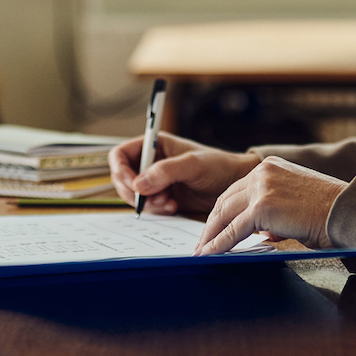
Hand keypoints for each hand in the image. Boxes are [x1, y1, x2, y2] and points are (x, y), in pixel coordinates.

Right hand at [110, 133, 260, 215]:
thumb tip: (139, 184)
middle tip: (154, 198)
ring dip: (147, 203)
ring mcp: (155, 181)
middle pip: (122, 178)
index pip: (120, 154)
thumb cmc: (217, 165)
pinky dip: (156, 210)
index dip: (120, 170)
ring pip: (134, 195)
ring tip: (168, 202)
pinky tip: (173, 206)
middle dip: (135, 191)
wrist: (235, 183)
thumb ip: (165, 171)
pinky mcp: (162, 197)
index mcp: (153, 145)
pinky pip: (147, 206)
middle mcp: (150, 162)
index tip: (134, 184)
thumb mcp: (192, 164)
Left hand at [193, 157, 343, 254]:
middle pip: (225, 200)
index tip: (213, 226)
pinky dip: (218, 244)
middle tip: (201, 242)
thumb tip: (262, 231)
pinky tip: (209, 254)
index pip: (236, 190)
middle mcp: (262, 172)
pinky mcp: (261, 208)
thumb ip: (275, 211)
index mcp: (270, 167)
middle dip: (211, 224)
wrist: (346, 212)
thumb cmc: (329, 212)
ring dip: (210, 236)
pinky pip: (233, 230)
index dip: (222, 211)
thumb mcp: (296, 202)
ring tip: (201, 252)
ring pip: (224, 215)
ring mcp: (260, 188)